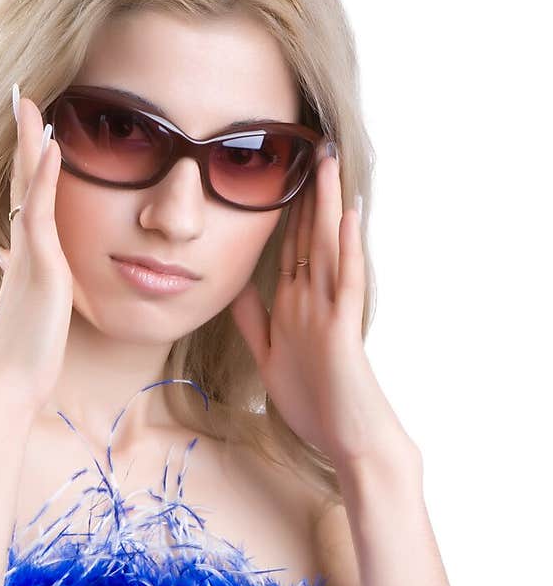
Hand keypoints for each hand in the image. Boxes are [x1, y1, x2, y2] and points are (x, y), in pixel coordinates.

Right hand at [0, 88, 72, 414]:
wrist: (5, 386)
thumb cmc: (21, 360)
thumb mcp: (36, 317)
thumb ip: (32, 290)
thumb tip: (26, 278)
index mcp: (25, 260)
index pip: (26, 200)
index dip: (29, 164)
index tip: (32, 130)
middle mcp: (22, 250)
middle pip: (21, 182)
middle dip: (23, 140)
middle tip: (23, 99)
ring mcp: (28, 256)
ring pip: (26, 188)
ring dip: (29, 143)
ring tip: (30, 104)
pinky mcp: (39, 267)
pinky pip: (39, 213)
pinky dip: (43, 177)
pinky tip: (49, 146)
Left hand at [228, 148, 415, 470]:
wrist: (350, 439)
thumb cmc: (316, 402)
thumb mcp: (270, 355)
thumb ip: (254, 320)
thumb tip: (235, 285)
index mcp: (295, 305)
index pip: (288, 247)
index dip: (285, 209)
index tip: (281, 171)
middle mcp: (315, 300)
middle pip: (309, 236)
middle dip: (309, 193)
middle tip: (312, 146)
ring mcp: (331, 312)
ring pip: (328, 249)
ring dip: (329, 206)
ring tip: (330, 164)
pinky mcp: (344, 330)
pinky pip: (346, 283)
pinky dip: (346, 250)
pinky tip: (345, 219)